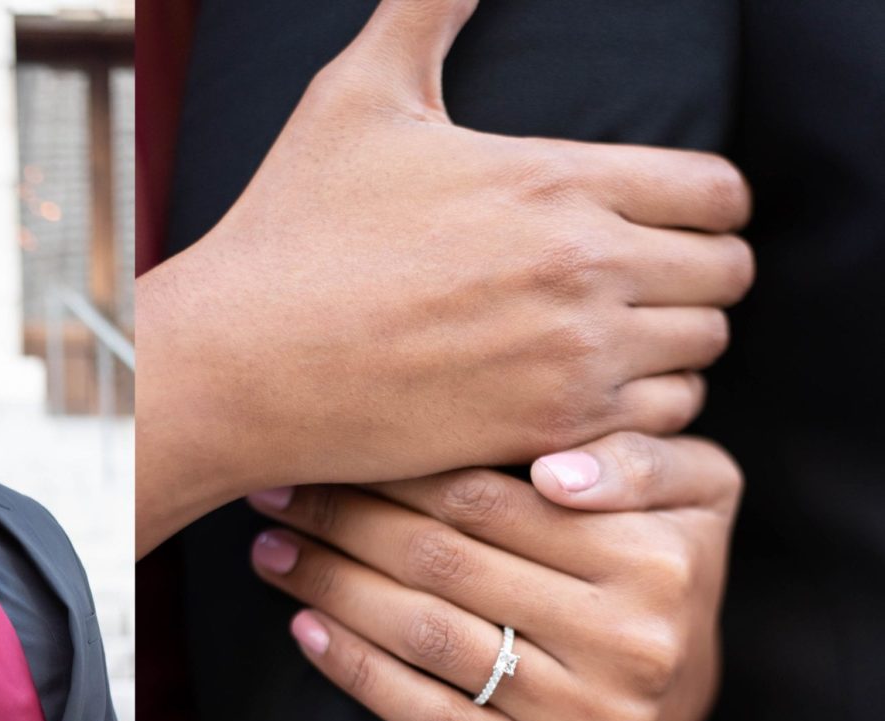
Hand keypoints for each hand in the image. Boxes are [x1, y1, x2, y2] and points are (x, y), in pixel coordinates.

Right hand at [137, 0, 752, 554]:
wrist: (239, 363)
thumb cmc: (291, 232)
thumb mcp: (355, 97)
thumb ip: (424, 11)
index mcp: (557, 178)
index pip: (720, 192)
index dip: (703, 207)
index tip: (658, 224)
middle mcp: (583, 267)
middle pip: (726, 275)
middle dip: (691, 277)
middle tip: (632, 288)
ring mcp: (570, 358)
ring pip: (699, 353)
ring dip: (666, 348)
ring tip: (606, 345)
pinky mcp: (544, 432)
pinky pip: (657, 426)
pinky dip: (635, 414)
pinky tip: (576, 397)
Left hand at [247, 431, 742, 720]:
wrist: (685, 696)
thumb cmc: (666, 560)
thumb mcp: (692, 487)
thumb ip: (639, 455)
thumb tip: (554, 470)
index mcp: (656, 556)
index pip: (485, 500)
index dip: (392, 471)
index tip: (321, 447)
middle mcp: (629, 641)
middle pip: (445, 564)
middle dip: (344, 522)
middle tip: (273, 495)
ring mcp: (593, 718)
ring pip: (429, 638)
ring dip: (333, 588)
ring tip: (271, 552)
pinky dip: (361, 673)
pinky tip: (305, 630)